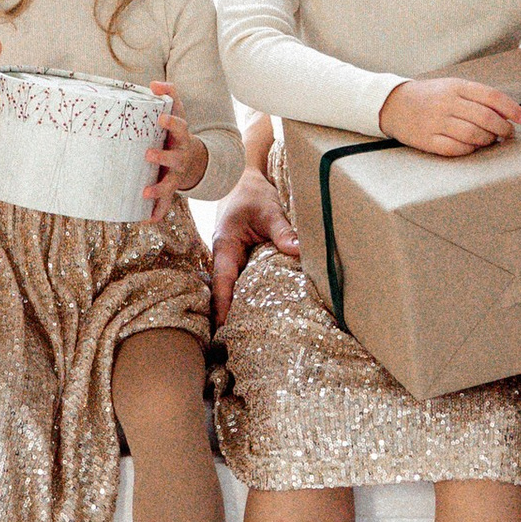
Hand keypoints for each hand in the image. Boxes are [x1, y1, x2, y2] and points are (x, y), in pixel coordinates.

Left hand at [139, 82, 199, 220]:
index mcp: (180, 137)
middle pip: (175, 158)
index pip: (179, 127)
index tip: (160, 118)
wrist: (193, 160)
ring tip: (145, 192)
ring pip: (170, 184)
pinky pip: (165, 203)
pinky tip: (147, 219)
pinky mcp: (169, 188)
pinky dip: (157, 212)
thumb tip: (153, 83)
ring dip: (159, 189)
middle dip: (163, 156)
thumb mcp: (177, 112)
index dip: (171, 122)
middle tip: (148, 154)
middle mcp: (180, 156)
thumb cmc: (177, 133)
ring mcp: (175, 175)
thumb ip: (168, 95)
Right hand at [208, 162, 299, 321]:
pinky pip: (244, 282)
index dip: (222, 306)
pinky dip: (251, 296)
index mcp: (225, 245)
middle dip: (230, 316)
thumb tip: (298, 250)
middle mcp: (225, 257)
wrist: (243, 178)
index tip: (223, 329)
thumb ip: (282, 230)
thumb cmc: (252, 192)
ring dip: (241, 308)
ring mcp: (233, 260)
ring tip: (250, 337)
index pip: (222, 282)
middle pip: (226, 292)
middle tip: (238, 344)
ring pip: (235, 289)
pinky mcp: (242, 260)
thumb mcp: (269, 209)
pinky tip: (262, 314)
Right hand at [379, 74, 520, 158]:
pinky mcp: (428, 140)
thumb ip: (476, 96)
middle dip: (503, 128)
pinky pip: (456, 148)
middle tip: (508, 133)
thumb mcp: (451, 86)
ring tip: (490, 140)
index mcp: (456, 87)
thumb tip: (505, 111)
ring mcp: (436, 122)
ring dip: (488, 140)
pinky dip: (470, 150)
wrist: (393, 104)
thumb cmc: (427, 96)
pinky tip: (473, 147)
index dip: (511, 109)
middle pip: (486, 118)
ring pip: (474, 135)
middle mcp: (447, 103)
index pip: (491, 97)